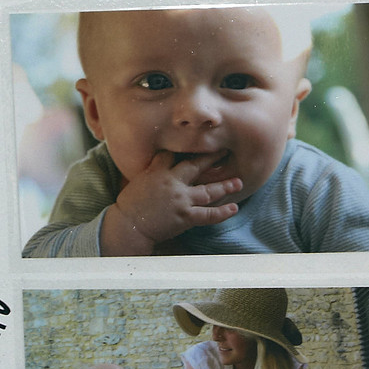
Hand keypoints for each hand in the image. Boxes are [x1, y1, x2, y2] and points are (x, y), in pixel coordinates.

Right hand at [110, 154, 241, 248]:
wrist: (129, 226)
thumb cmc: (131, 204)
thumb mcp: (140, 178)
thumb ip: (155, 168)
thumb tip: (165, 156)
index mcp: (158, 171)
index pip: (175, 154)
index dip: (187, 148)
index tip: (201, 141)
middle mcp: (172, 183)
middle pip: (196, 166)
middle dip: (212, 158)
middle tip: (226, 150)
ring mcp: (180, 200)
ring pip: (208, 191)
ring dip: (225, 186)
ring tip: (238, 182)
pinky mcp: (185, 217)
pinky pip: (208, 215)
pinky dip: (222, 212)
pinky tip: (234, 208)